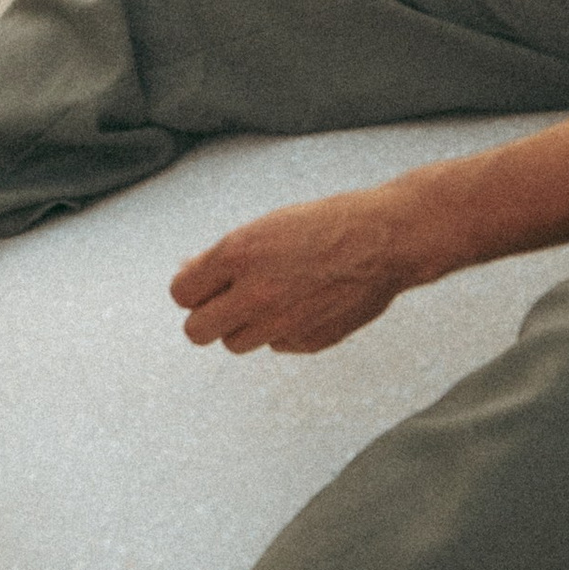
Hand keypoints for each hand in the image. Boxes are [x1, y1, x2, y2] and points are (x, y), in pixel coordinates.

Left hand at [170, 179, 428, 354]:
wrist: (387, 239)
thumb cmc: (328, 224)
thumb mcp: (267, 226)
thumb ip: (223, 256)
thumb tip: (187, 273)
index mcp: (238, 254)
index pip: (181, 293)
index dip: (192, 288)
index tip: (205, 283)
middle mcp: (255, 293)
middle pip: (197, 331)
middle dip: (207, 316)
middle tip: (226, 300)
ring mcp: (282, 323)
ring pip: (235, 343)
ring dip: (244, 325)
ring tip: (272, 297)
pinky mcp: (308, 342)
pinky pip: (276, 345)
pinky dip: (282, 330)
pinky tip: (304, 303)